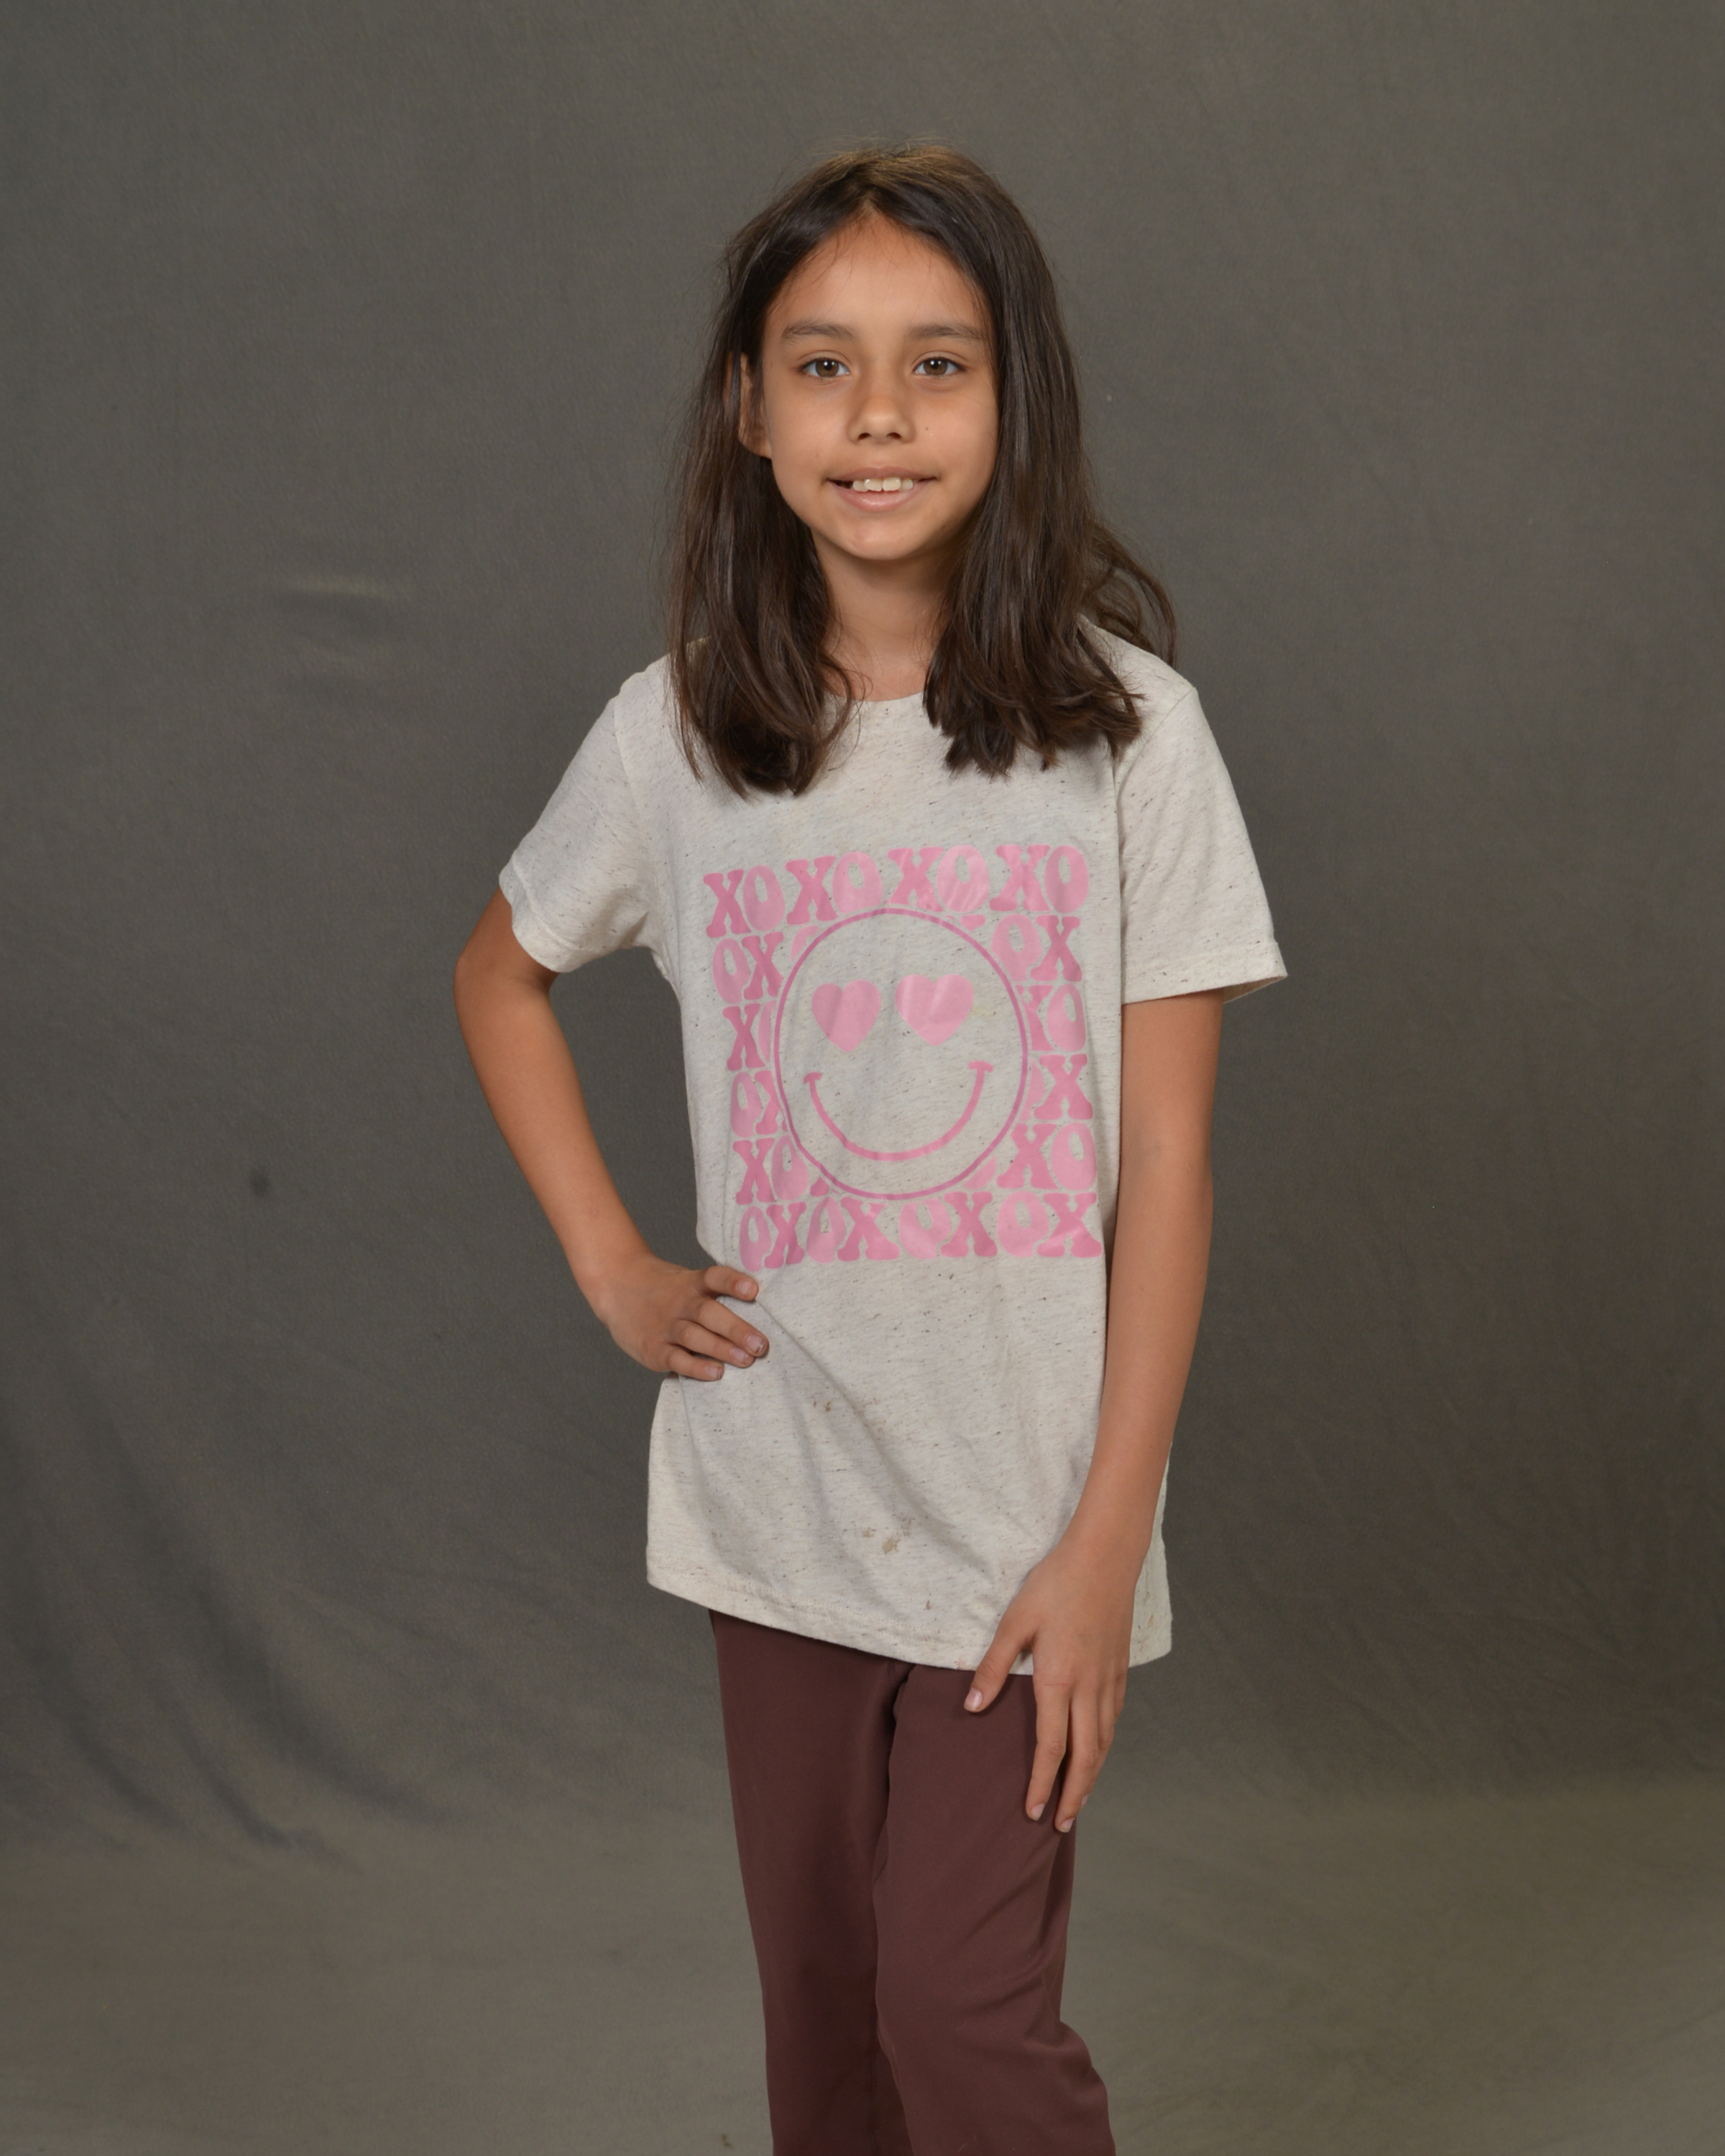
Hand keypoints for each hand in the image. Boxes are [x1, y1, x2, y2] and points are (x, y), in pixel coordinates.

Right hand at [588, 1256, 768, 1380]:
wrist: (616, 1286)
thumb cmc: (664, 1290)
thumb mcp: (686, 1281)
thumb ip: (714, 1294)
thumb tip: (759, 1313)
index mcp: (691, 1283)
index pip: (714, 1278)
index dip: (733, 1282)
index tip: (753, 1290)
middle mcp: (680, 1303)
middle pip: (709, 1313)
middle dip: (737, 1329)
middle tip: (761, 1345)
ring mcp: (665, 1326)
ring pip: (695, 1337)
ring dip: (722, 1350)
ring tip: (747, 1360)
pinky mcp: (653, 1348)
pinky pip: (676, 1359)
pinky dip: (696, 1367)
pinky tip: (716, 1373)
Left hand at [964, 1535, 1137, 1831]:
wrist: (1104, 1557)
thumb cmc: (1055, 1585)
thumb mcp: (1015, 1621)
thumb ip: (994, 1667)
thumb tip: (973, 1706)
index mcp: (1058, 1680)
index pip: (1051, 1747)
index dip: (1041, 1783)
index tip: (1032, 1811)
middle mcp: (1088, 1688)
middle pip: (1086, 1757)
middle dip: (1072, 1795)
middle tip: (1060, 1824)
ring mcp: (1109, 1680)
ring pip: (1104, 1742)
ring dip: (1091, 1776)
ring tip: (1077, 1799)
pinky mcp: (1120, 1669)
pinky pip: (1114, 1719)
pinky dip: (1104, 1745)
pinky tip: (1097, 1749)